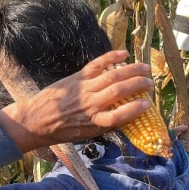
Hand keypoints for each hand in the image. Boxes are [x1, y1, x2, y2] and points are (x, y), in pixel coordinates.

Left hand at [0, 50, 153, 152]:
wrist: (37, 119)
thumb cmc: (63, 130)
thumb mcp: (86, 135)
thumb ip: (105, 126)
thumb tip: (127, 118)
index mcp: (94, 122)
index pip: (119, 116)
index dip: (135, 110)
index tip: (147, 104)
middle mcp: (91, 104)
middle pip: (119, 92)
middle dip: (138, 85)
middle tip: (150, 83)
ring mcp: (85, 88)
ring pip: (112, 76)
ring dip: (131, 70)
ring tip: (145, 68)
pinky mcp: (78, 77)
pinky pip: (97, 65)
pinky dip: (111, 57)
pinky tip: (124, 54)